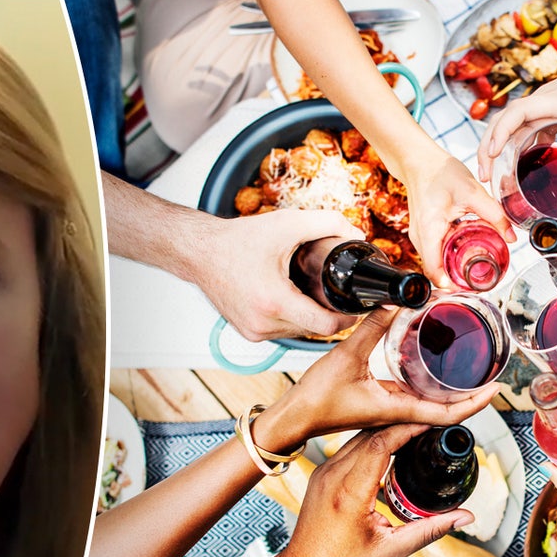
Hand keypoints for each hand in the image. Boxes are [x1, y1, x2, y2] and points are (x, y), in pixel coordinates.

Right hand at [198, 209, 365, 340]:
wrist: (200, 252)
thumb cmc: (237, 240)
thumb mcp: (288, 224)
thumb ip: (328, 224)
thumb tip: (356, 234)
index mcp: (274, 301)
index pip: (326, 326)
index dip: (347, 317)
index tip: (355, 304)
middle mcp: (262, 322)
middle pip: (315, 329)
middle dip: (329, 312)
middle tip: (335, 290)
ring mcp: (253, 331)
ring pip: (299, 331)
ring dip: (309, 316)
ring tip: (310, 291)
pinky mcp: (247, 333)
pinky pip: (282, 331)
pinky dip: (290, 318)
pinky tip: (290, 298)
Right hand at [254, 306, 499, 451]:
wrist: (293, 418)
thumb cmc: (316, 398)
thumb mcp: (346, 355)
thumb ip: (372, 327)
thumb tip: (396, 302)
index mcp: (396, 409)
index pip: (448, 414)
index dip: (476, 403)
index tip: (496, 388)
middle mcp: (397, 413)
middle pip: (446, 410)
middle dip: (471, 394)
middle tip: (490, 374)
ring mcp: (388, 410)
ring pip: (430, 405)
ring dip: (452, 391)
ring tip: (469, 369)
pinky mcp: (378, 404)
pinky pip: (412, 398)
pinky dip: (428, 386)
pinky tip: (428, 369)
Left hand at [279, 423, 475, 556]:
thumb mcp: (392, 550)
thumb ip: (431, 529)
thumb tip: (464, 517)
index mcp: (348, 493)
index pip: (380, 444)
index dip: (407, 428)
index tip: (428, 422)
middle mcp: (332, 476)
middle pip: (370, 434)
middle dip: (400, 424)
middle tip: (428, 424)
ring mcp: (323, 473)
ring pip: (357, 437)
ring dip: (385, 431)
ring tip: (413, 431)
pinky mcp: (320, 475)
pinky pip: (347, 448)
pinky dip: (370, 442)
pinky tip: (389, 447)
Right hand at [402, 152, 514, 286]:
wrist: (420, 161)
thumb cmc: (440, 173)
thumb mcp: (472, 192)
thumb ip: (493, 214)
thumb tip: (511, 237)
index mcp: (429, 231)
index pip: (434, 271)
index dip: (451, 285)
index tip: (471, 288)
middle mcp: (419, 237)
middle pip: (435, 270)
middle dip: (455, 279)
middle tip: (480, 280)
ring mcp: (418, 235)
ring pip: (434, 262)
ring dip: (452, 268)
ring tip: (475, 268)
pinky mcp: (422, 231)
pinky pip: (434, 251)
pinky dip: (448, 255)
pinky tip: (465, 250)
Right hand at [476, 57, 556, 193]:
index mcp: (553, 101)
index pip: (516, 114)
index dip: (501, 132)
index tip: (492, 154)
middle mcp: (539, 101)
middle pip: (500, 121)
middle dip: (486, 147)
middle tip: (483, 176)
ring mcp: (539, 105)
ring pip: (506, 124)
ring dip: (493, 145)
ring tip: (488, 173)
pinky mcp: (543, 109)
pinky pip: (520, 127)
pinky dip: (511, 144)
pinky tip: (513, 165)